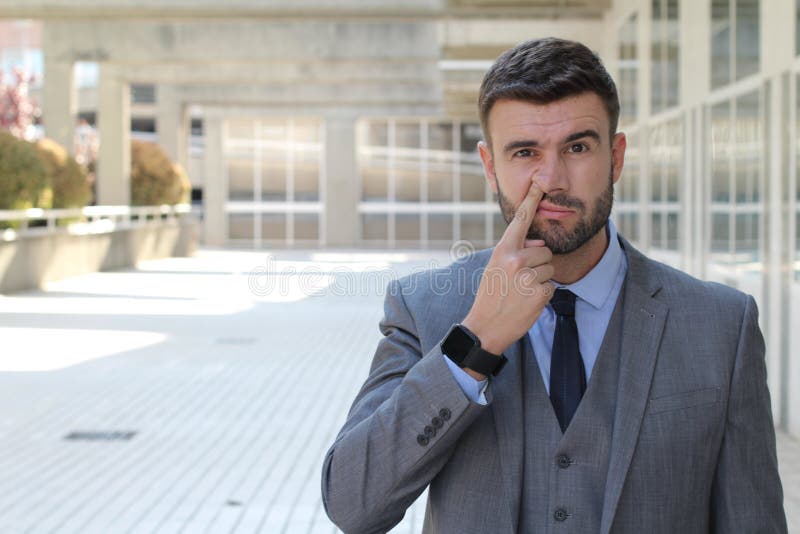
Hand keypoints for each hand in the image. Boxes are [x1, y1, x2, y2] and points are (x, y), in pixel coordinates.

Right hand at [462, 181, 554, 370]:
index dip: (531, 200)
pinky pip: (552, 286)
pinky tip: (527, 302)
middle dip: (538, 264)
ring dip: (541, 280)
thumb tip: (541, 245)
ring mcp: (528, 277)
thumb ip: (516, 252)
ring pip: (550, 268)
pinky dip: (543, 295)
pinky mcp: (539, 293)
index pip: (521, 220)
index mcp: (503, 250)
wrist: (485, 327)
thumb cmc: (491, 295)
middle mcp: (516, 259)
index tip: (540, 182)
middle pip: (544, 250)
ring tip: (521, 292)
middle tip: (519, 281)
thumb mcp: (496, 268)